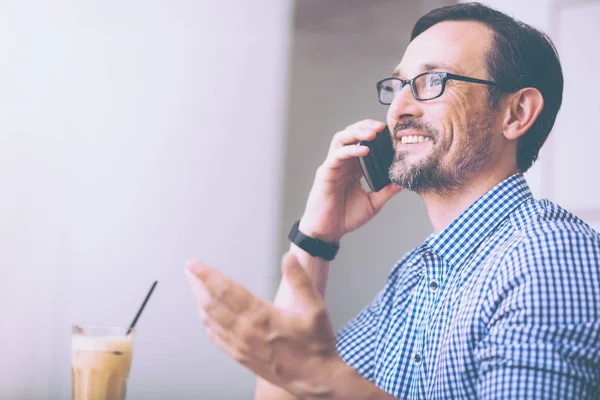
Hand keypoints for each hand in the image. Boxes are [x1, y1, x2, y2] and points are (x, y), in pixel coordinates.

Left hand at [185, 252, 344, 398]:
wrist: (315, 380)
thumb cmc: (316, 345)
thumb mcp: (316, 309)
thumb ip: (301, 280)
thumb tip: (289, 257)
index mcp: (262, 317)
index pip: (226, 290)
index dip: (207, 275)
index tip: (194, 264)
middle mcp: (247, 332)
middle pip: (211, 304)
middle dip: (197, 284)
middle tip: (188, 270)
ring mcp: (241, 346)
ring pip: (210, 321)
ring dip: (199, 301)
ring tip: (195, 287)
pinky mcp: (241, 357)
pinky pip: (216, 338)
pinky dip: (207, 323)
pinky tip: (206, 317)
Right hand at [300, 120, 401, 242]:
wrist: (328, 232)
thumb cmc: (346, 217)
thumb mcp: (373, 203)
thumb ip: (386, 191)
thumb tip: (403, 181)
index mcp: (353, 168)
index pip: (363, 143)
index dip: (375, 136)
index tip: (391, 134)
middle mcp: (343, 163)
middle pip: (351, 135)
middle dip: (366, 127)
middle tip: (382, 127)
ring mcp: (333, 166)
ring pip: (342, 139)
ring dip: (357, 132)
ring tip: (373, 133)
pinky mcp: (326, 173)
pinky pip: (337, 155)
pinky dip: (351, 150)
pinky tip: (364, 150)